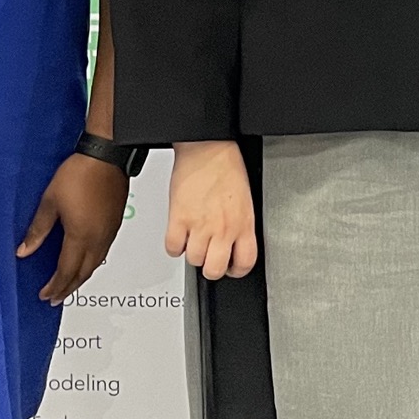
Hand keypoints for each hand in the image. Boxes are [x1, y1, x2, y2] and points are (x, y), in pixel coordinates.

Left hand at [17, 153, 128, 301]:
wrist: (107, 156)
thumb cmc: (80, 174)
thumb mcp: (50, 201)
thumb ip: (38, 229)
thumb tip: (24, 250)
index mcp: (81, 236)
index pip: (67, 271)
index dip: (55, 286)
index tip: (45, 295)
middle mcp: (98, 238)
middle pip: (84, 273)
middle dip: (68, 288)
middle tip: (56, 298)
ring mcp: (109, 231)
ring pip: (96, 264)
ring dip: (81, 277)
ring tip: (69, 285)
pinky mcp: (115, 223)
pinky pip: (104, 252)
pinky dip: (93, 263)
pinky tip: (87, 261)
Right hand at [164, 140, 258, 279]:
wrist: (208, 148)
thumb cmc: (227, 167)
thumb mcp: (245, 201)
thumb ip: (240, 225)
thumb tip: (235, 242)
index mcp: (244, 223)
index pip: (245, 263)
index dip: (237, 270)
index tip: (231, 266)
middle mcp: (223, 228)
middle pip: (214, 270)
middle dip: (211, 267)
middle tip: (209, 257)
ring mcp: (200, 225)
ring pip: (193, 260)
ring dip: (192, 253)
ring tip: (194, 240)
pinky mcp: (179, 218)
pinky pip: (173, 247)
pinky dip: (174, 245)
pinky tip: (180, 234)